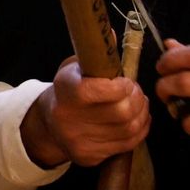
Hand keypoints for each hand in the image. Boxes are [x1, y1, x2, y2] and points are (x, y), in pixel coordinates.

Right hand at [21, 56, 148, 167]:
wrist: (48, 123)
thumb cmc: (67, 90)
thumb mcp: (73, 67)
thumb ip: (94, 54)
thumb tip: (109, 32)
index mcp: (65, 92)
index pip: (103, 90)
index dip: (123, 85)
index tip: (125, 81)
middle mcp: (68, 119)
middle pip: (122, 112)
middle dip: (137, 99)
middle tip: (135, 91)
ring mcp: (79, 141)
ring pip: (129, 129)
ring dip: (141, 113)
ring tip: (137, 103)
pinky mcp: (90, 157)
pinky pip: (128, 144)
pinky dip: (140, 129)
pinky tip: (135, 119)